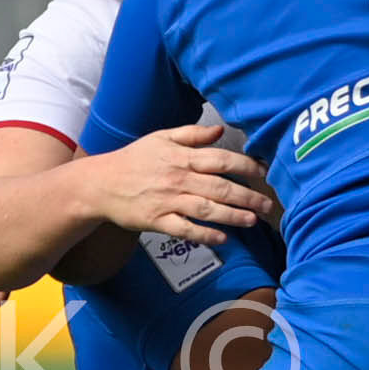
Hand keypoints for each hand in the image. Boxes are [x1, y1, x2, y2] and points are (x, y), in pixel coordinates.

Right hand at [79, 123, 273, 244]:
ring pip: (207, 209)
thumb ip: (192, 134)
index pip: (221, 160)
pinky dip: (204, 234)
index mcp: (181, 157)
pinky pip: (185, 230)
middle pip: (220, 187)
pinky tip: (222, 238)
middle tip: (268, 204)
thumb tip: (220, 131)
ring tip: (252, 220)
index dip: (246, 166)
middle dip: (248, 196)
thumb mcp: (161, 138)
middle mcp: (178, 179)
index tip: (264, 172)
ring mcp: (168, 201)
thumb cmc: (134, 160)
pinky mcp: (157, 221)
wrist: (100, 184)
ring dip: (233, 216)